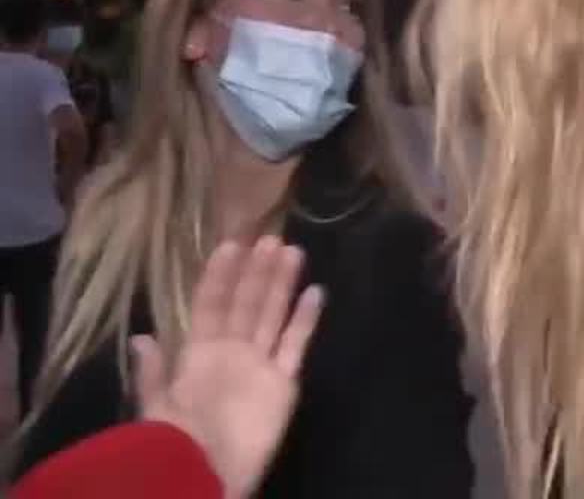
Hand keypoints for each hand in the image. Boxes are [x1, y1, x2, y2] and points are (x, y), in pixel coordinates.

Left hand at [133, 237, 324, 498]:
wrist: (207, 469)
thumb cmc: (178, 435)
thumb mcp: (156, 403)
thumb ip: (154, 371)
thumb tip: (142, 337)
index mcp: (200, 354)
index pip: (211, 305)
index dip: (219, 276)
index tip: (232, 243)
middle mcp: (232, 353)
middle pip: (246, 304)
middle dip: (257, 272)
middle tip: (271, 238)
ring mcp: (260, 365)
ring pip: (272, 316)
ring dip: (281, 285)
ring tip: (293, 252)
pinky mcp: (283, 383)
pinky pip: (296, 345)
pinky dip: (305, 320)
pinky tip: (316, 292)